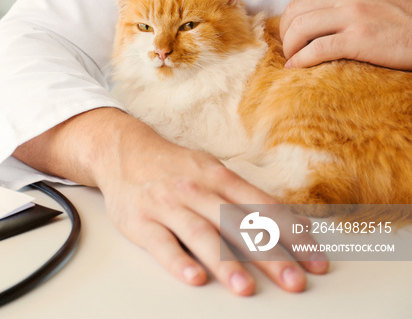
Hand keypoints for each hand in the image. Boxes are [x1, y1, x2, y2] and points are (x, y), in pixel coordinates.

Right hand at [15, 108, 328, 295]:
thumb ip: (244, 197)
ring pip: (201, 234)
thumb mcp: (211, 170)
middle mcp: (196, 191)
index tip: (316, 260)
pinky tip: (195, 277)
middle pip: (237, 224)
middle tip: (294, 281)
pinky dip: (178, 262)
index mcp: (218, 177)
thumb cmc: (174, 166)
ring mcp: (168, 206)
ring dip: (225, 262)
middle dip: (268, 254)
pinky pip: (161, 244)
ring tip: (246, 287)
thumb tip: (289, 222)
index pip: (262, 208)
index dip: (292, 234)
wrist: (122, 150)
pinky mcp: (142, 222)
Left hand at [280, 0, 411, 69]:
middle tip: (290, 49)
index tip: (293, 34)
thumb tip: (315, 13)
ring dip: (290, 47)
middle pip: (295, 11)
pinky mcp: (360, 39)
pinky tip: (297, 67)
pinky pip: (316, 49)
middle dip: (285, 32)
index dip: (291, 18)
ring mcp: (355, 15)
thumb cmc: (407, 22)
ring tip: (293, 59)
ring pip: (299, 28)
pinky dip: (300, 60)